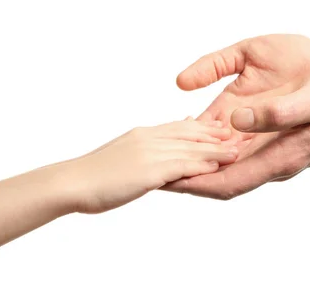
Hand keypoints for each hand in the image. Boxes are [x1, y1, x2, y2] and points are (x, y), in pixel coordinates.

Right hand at [62, 119, 236, 212]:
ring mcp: (149, 153)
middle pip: (189, 134)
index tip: (222, 127)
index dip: (203, 127)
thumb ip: (145, 147)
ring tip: (237, 150)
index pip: (180, 126)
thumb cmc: (94, 173)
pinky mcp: (148, 171)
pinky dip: (201, 164)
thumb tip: (157, 147)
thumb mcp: (123, 152)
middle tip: (238, 133)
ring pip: (189, 148)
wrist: (71, 182)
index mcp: (143, 134)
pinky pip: (180, 165)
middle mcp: (149, 138)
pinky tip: (217, 165)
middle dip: (215, 134)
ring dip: (216, 149)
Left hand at [162, 35, 309, 199]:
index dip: (191, 184)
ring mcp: (265, 145)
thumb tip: (236, 121)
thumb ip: (276, 113)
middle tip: (147, 165)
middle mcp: (268, 158)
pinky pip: (229, 140)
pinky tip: (188, 127)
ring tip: (159, 149)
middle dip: (183, 173)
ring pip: (220, 160)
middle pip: (215, 177)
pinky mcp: (265, 128)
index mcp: (278, 158)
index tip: (159, 179)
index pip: (225, 183)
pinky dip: (206, 137)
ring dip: (192, 156)